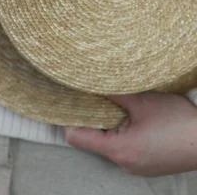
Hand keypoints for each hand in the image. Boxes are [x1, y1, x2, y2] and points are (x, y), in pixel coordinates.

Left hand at [65, 92, 196, 175]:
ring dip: (111, 123)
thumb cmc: (177, 122)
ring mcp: (135, 166)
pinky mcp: (146, 164)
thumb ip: (113, 92)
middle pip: (92, 139)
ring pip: (109, 142)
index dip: (70, 116)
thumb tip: (90, 81)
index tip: (72, 99)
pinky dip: (124, 131)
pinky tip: (136, 117)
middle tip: (96, 94)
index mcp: (118, 149)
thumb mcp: (141, 101)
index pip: (75, 137)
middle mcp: (123, 163)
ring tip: (120, 104)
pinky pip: (125, 147)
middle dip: (93, 116)